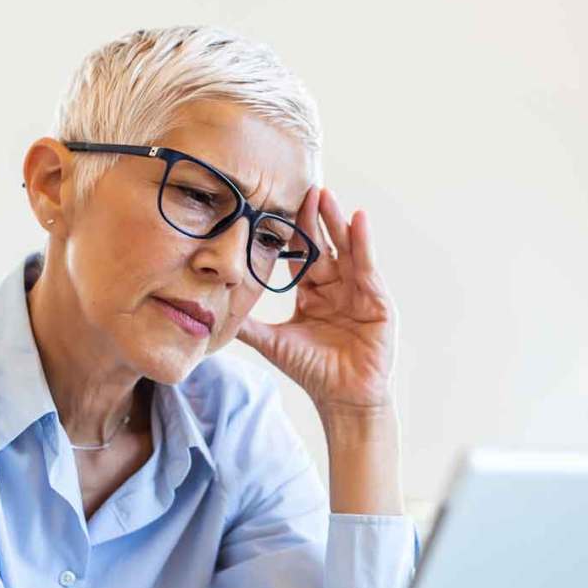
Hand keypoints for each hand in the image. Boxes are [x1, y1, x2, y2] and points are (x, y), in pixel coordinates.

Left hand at [237, 187, 396, 416]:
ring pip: (345, 249)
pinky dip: (363, 243)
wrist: (343, 399)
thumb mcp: (273, 342)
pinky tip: (357, 219)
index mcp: (313, 293)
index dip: (290, 233)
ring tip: (326, 195)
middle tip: (304, 188)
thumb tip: (209, 312)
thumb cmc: (313, 372)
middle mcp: (337, 287)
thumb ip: (246, 325)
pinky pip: (368, 267)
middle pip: (323, 245)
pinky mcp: (378, 300)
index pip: (300, 255)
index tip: (275, 206)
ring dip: (337, 222)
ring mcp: (359, 291)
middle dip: (314, 218)